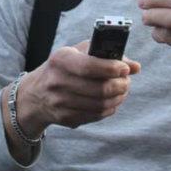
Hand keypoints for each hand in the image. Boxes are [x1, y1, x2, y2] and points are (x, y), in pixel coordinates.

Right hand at [13, 41, 140, 138]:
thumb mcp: (78, 53)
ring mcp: (60, 102)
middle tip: (127, 81)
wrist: (36, 94)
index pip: (89, 66)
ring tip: (122, 91)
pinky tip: (112, 101)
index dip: (111, 68)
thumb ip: (107, 55)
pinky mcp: (65, 118)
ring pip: (100, 104)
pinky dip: (109, 108)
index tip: (125, 68)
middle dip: (120, 85)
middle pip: (98, 89)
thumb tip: (135, 66)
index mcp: (60, 59)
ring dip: (118, 98)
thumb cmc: (64, 68)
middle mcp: (57, 81)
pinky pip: (95, 115)